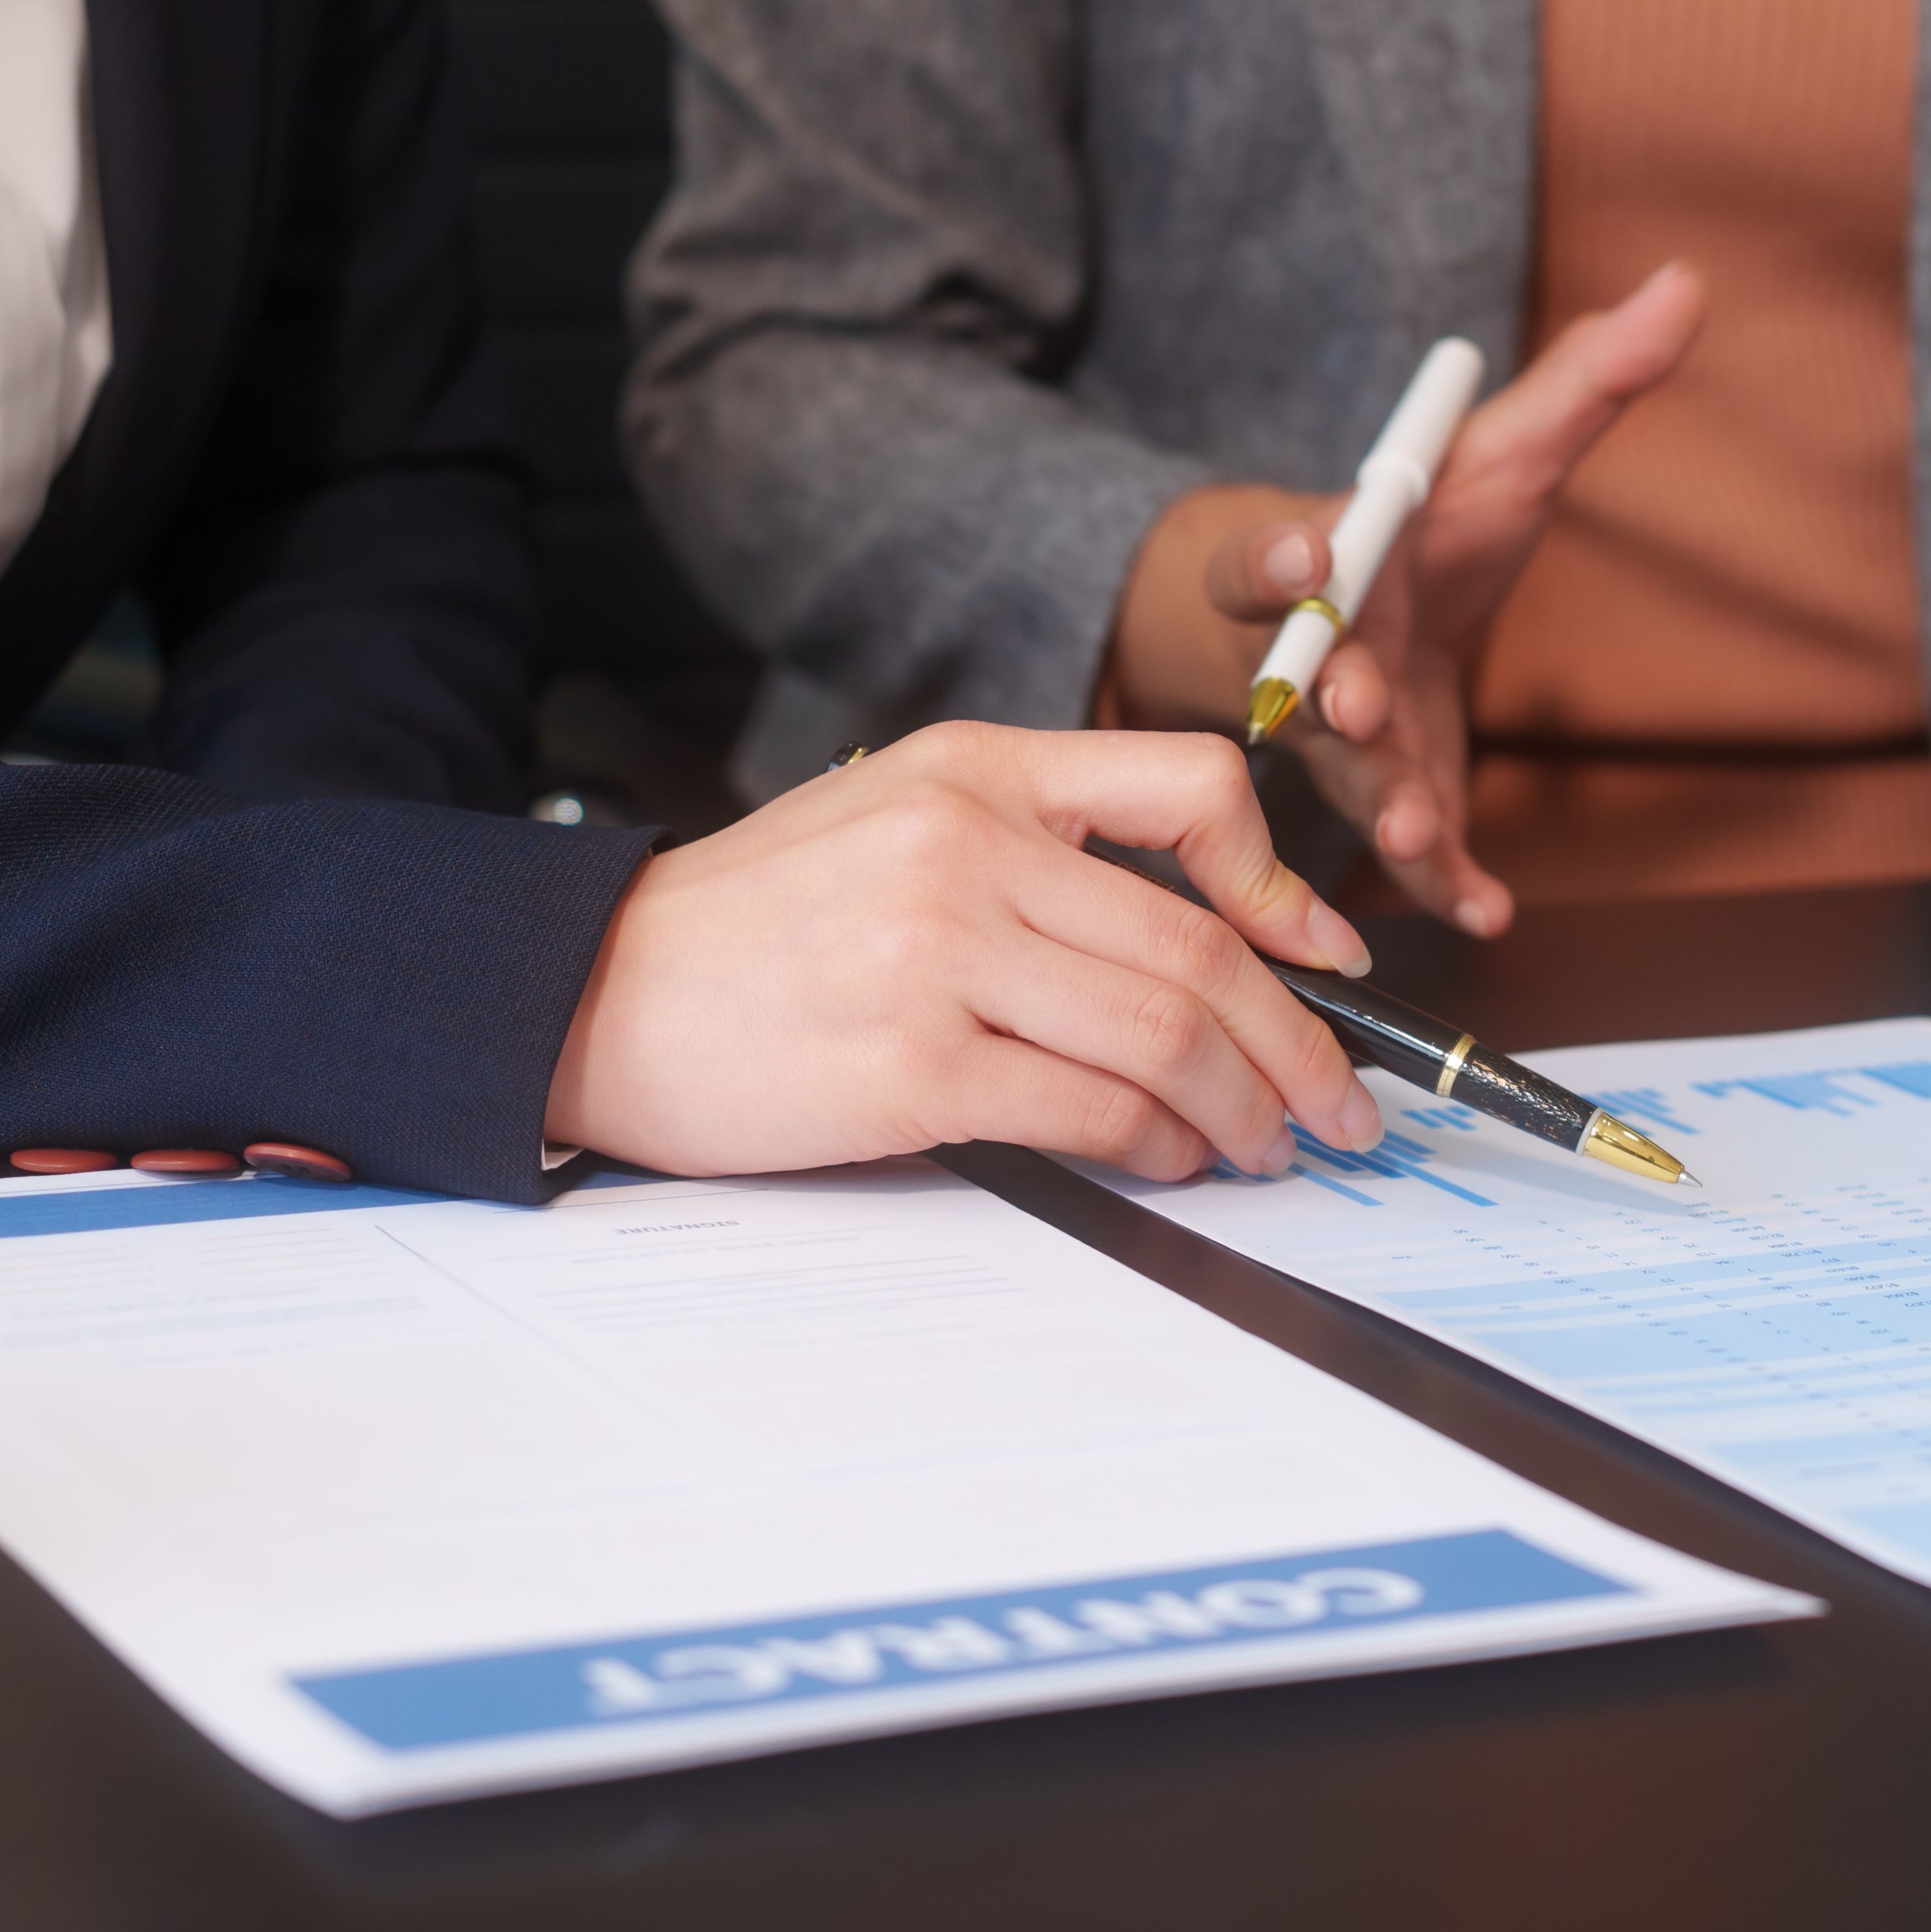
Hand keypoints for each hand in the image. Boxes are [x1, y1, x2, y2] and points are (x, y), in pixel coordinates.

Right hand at [541, 724, 1387, 1182]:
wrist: (588, 992)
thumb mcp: (892, 827)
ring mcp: (936, 952)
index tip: (1327, 955)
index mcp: (971, 768)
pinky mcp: (910, 1065)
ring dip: (1243, 1105)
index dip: (1286, 879)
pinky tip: (1172, 1163)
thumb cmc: (751, 930)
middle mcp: (963, 843)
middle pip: (1199, 943)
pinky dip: (1158, 1145)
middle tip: (1342, 1104)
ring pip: (1164, 1029)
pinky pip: (1089, 1107)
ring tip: (1268, 1147)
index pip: (1189, 786)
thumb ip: (1033, 856)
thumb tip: (1199, 945)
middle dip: (1300, 1040)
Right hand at [1105, 267, 1705, 936]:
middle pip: (1303, 681)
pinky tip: (1491, 914)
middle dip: (1329, 694)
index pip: (1273, 557)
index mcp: (1324, 563)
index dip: (1280, 556)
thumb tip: (1688, 287)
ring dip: (1383, 805)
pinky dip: (1448, 884)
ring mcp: (1347, 741)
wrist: (1378, 611)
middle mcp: (1314, 656)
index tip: (1304, 554)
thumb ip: (1587, 383)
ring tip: (1416, 830)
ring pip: (1349, 780)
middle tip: (1349, 706)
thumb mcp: (1505, 450)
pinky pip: (1412, 849)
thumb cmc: (1431, 526)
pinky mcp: (1396, 795)